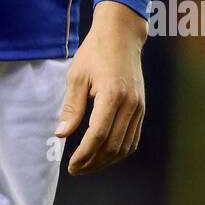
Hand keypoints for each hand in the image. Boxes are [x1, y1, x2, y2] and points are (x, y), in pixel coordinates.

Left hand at [55, 0, 145, 174]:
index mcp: (112, 95)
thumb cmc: (95, 52)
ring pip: (125, 146)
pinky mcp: (142, 108)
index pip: (98, 135)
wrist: (122, 35)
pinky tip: (104, 153)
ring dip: (106, 161)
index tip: (71, 165)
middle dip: (93, 163)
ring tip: (88, 165)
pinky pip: (133, 138)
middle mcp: (130, 104)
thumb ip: (72, 108)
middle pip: (113, 146)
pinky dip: (119, 151)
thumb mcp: (77, 76)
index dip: (84, 155)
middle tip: (76, 169)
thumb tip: (61, 134)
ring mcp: (139, 107)